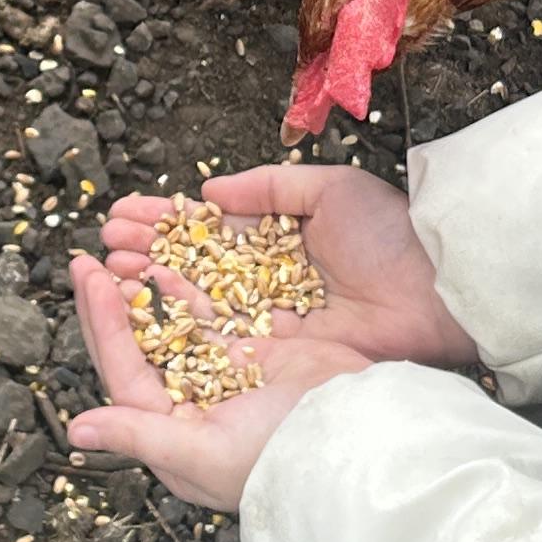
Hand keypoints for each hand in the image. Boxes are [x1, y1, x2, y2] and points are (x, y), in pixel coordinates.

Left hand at [65, 247, 375, 514]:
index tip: (88, 278)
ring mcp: (223, 378)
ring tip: (120, 255)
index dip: (102, 324)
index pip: (124, 371)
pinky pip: (209, 319)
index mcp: (171, 437)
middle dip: (110, 303)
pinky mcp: (255, 355)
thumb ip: (138, 435)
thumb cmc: (280, 456)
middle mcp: (190, 409)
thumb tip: (76, 430)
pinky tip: (164, 267)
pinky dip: (185, 294)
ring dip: (143, 294)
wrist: (356, 436)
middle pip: (138, 347)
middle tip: (86, 260)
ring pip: (169, 328)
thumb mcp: (203, 452)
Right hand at [90, 163, 481, 371]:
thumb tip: (208, 194)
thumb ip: (267, 188)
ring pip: (197, 300)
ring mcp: (269, 318)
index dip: (166, 222)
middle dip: (146, 251)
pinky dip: (179, 320)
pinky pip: (219, 335)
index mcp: (282, 238)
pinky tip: (145, 303)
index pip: (210, 230)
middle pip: (194, 266)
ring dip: (151, 282)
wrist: (435, 290)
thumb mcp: (329, 190)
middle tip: (106, 240)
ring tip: (112, 264)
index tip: (123, 213)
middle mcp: (268, 280)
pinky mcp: (276, 353)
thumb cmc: (391, 234)